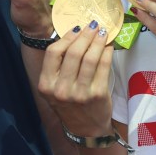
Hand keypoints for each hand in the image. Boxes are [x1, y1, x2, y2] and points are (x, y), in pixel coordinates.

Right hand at [39, 22, 114, 136]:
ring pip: (90, 58)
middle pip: (73, 53)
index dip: (66, 37)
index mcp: (46, 85)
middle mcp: (61, 90)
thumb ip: (59, 66)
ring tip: (102, 32)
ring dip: (97, 41)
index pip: (53, 53)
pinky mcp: (97, 95)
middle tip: (93, 25)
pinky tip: (108, 46)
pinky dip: (107, 52)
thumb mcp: (55, 87)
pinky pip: (103, 66)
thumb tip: (74, 34)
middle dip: (85, 35)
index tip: (76, 29)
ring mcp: (80, 93)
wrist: (86, 129)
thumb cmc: (69, 103)